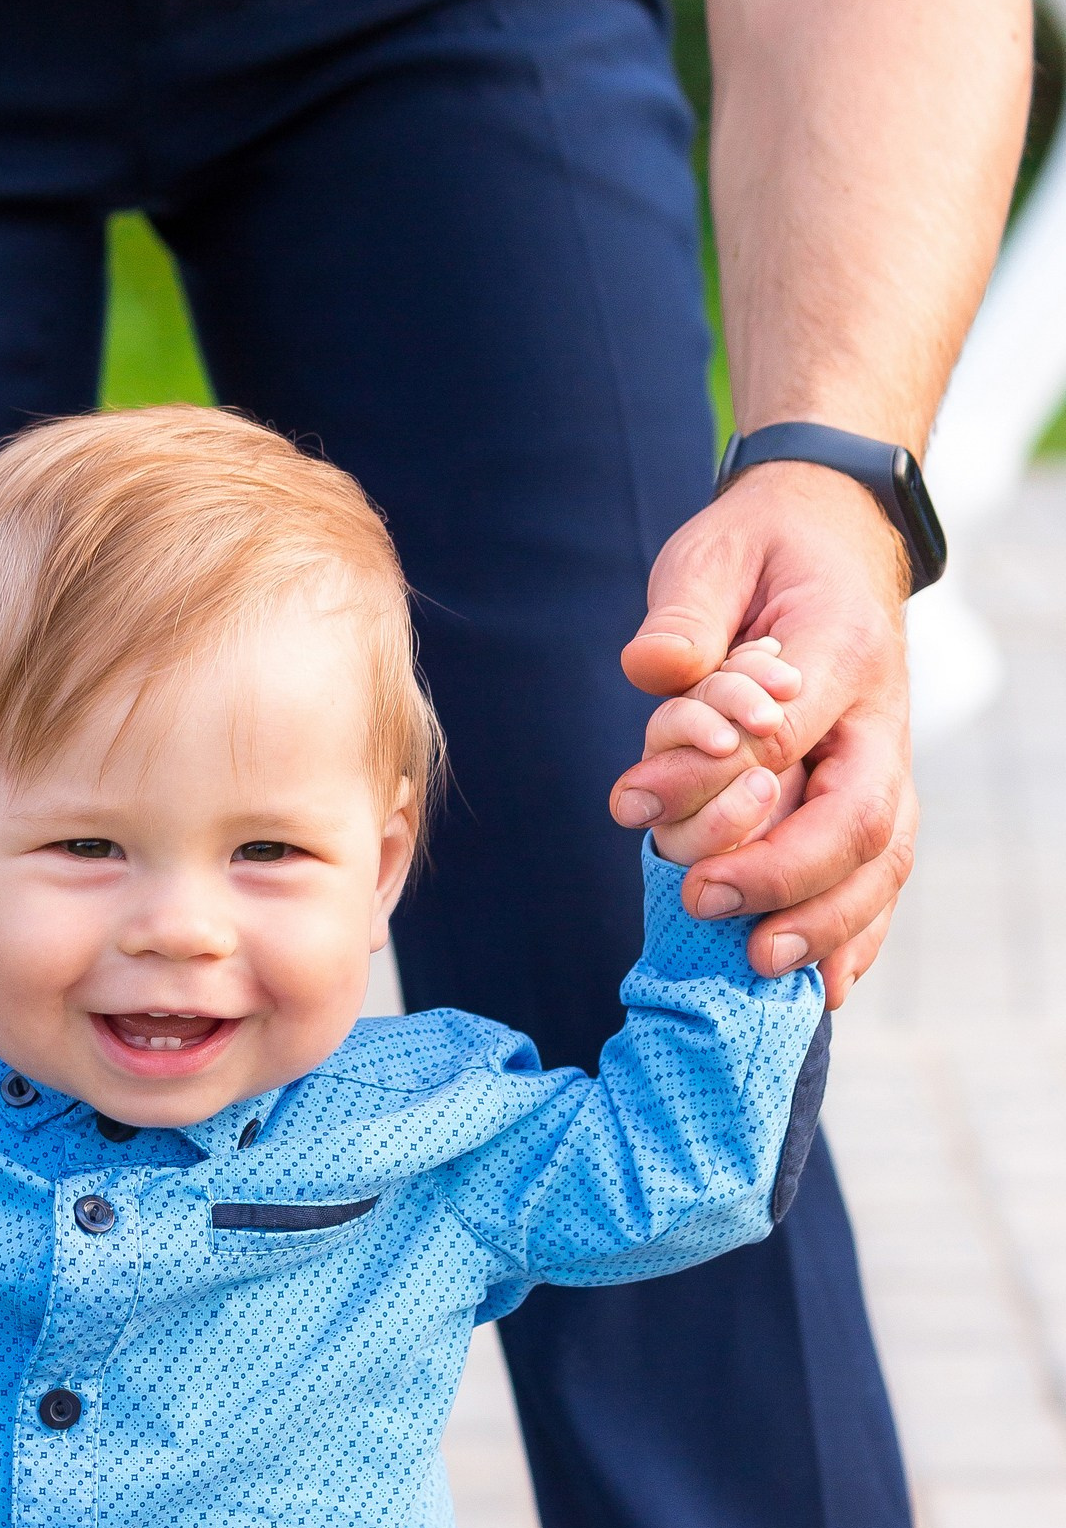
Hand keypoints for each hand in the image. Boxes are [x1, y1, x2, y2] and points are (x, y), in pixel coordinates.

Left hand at [608, 462, 914, 1004]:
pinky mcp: (873, 796)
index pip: (792, 732)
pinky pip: (881, 877)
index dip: (722, 783)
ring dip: (824, 922)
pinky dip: (855, 936)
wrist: (830, 537)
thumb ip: (684, 615)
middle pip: (859, 818)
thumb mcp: (712, 554)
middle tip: (700, 902)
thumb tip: (654, 671)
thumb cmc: (760, 551)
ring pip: (881, 861)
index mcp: (841, 648)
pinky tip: (820, 990)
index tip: (642, 811)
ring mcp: (885, 763)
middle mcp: (879, 717)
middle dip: (783, 874)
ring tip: (761, 969)